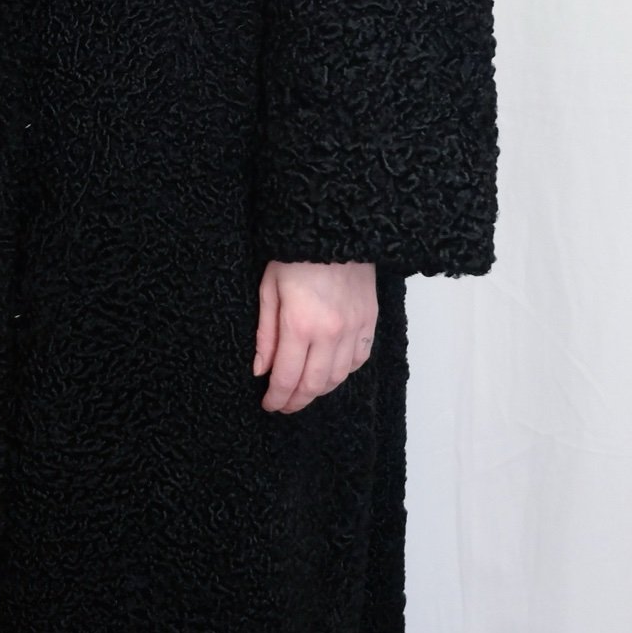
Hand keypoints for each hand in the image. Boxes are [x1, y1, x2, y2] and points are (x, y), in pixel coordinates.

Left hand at [253, 260, 376, 411]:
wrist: (335, 227)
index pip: (287, 377)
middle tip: (284, 405)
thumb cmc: (295, 254)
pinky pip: (359, 359)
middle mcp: (330, 332)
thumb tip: (261, 370)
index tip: (268, 405)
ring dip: (319, 390)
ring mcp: (354, 328)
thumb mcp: (269, 288)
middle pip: (314, 384)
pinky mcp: (370, 320)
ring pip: (338, 377)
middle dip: (296, 400)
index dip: (277, 397)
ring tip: (304, 391)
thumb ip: (266, 334)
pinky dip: (344, 372)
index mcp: (299, 324)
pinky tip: (331, 372)